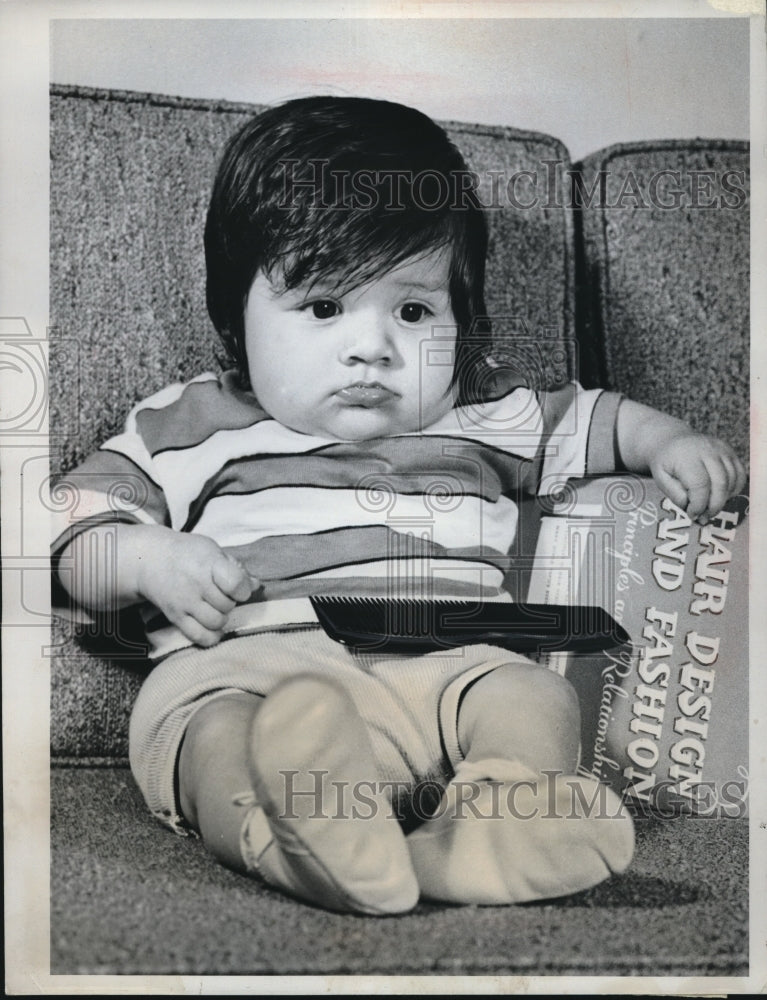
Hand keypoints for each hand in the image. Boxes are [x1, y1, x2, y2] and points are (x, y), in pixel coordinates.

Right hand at [133, 528, 253, 646]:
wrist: (151, 560)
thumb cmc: (188, 553)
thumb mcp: (212, 551)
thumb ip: (236, 568)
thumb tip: (257, 585)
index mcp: (208, 563)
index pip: (235, 584)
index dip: (243, 589)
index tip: (238, 587)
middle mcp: (195, 583)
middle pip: (227, 605)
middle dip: (230, 602)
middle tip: (221, 594)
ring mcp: (184, 602)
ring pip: (216, 622)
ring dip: (221, 618)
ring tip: (215, 607)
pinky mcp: (175, 617)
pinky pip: (199, 636)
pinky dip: (211, 636)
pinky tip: (212, 627)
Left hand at [649, 432, 745, 522]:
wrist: (671, 441)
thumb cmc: (666, 462)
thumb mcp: (661, 478)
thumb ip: (675, 495)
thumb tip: (693, 509)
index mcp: (687, 456)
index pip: (700, 485)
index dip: (699, 505)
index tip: (692, 515)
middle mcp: (707, 450)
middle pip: (720, 483)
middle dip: (714, 506)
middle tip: (704, 517)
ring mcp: (721, 450)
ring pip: (732, 480)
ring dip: (723, 500)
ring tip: (709, 508)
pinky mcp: (730, 452)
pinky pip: (740, 475)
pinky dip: (733, 490)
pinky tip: (720, 496)